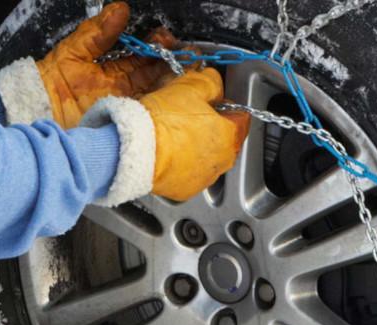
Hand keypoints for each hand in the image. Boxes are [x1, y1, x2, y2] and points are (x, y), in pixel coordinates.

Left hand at [36, 2, 176, 126]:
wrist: (39, 111)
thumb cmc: (51, 83)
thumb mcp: (75, 50)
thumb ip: (98, 32)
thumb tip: (121, 8)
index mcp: (111, 70)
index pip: (141, 55)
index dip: (155, 45)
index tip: (165, 37)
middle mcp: (122, 88)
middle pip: (154, 74)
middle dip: (171, 61)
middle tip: (185, 52)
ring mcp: (125, 106)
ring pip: (156, 92)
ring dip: (172, 81)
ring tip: (188, 69)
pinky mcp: (125, 122)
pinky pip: (148, 114)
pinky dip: (162, 104)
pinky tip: (174, 93)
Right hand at [139, 69, 250, 201]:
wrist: (135, 149)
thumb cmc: (163, 121)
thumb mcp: (189, 87)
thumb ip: (209, 82)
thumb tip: (214, 81)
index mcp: (229, 136)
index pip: (241, 118)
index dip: (226, 106)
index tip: (212, 102)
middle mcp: (222, 161)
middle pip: (225, 140)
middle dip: (211, 128)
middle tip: (188, 117)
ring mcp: (204, 179)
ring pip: (207, 159)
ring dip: (196, 148)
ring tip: (174, 136)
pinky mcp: (185, 191)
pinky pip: (189, 175)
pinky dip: (182, 165)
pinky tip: (168, 154)